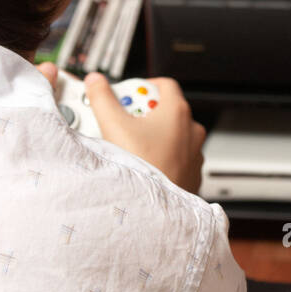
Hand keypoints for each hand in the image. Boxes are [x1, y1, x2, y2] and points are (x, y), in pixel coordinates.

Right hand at [83, 72, 205, 194]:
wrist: (156, 210)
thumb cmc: (144, 167)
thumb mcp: (114, 125)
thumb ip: (102, 98)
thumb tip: (95, 81)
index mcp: (177, 112)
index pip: (164, 85)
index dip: (144, 86)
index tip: (128, 95)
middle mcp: (192, 130)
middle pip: (167, 110)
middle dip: (144, 114)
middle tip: (125, 122)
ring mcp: (195, 152)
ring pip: (173, 135)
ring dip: (155, 136)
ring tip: (132, 146)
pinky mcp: (192, 172)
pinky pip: (178, 156)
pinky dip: (164, 155)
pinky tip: (145, 164)